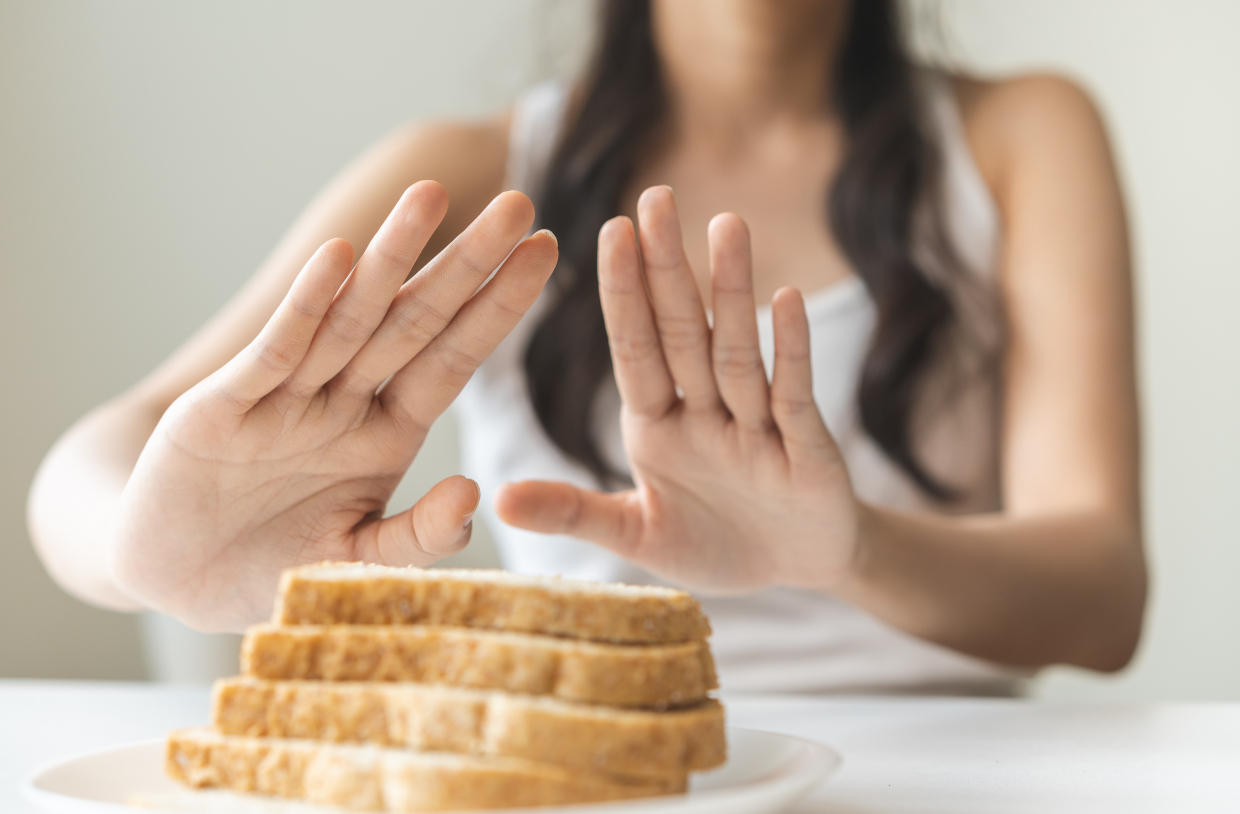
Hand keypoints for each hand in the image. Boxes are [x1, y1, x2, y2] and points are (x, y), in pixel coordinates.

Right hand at [109, 182, 557, 630]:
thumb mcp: (358, 562)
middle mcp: (344, 400)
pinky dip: (306, 306)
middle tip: (520, 204)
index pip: (454, 358)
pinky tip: (340, 258)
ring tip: (431, 196)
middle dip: (468, 264)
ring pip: (350, 318)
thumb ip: (417, 535)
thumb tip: (473, 490)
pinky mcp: (224, 407)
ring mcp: (286, 396)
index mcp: (386, 431)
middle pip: (416, 321)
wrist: (176, 580)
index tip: (547, 254)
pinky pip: (275, 352)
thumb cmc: (274, 566)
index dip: (499, 307)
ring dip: (391, 258)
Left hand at [495, 186, 857, 593]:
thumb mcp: (636, 535)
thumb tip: (496, 498)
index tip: (610, 231)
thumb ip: (574, 512)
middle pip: (683, 333)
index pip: (636, 349)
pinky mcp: (808, 451)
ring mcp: (758, 428)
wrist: (796, 574)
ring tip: (725, 224)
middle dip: (668, 268)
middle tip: (656, 197)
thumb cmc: (714, 545)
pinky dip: (791, 350)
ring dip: (731, 293)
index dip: (624, 293)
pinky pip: (794, 395)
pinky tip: (786, 299)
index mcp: (657, 425)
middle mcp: (705, 413)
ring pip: (737, 352)